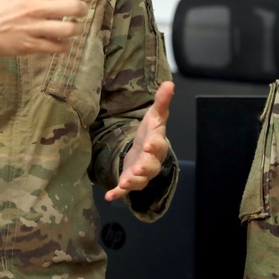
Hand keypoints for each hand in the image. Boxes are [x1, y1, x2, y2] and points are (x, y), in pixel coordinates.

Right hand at [0, 0, 88, 57]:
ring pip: (69, 29)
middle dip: (82, 10)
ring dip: (77, 29)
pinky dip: (64, 46)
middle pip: (73, 8)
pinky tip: (62, 42)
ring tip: (75, 28)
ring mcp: (34, 29)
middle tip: (81, 12)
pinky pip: (57, 47)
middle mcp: (34, 10)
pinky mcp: (30, 46)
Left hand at [105, 80, 174, 200]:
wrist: (144, 150)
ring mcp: (141, 173)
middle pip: (151, 166)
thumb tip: (169, 83)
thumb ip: (162, 101)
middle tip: (138, 168)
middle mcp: (151, 161)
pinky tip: (109, 196)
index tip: (149, 143)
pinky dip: (118, 194)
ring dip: (133, 182)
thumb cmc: (150, 132)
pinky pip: (125, 190)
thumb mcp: (155, 116)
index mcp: (157, 144)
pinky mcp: (129, 181)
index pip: (159, 144)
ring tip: (125, 183)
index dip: (155, 144)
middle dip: (145, 167)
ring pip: (140, 180)